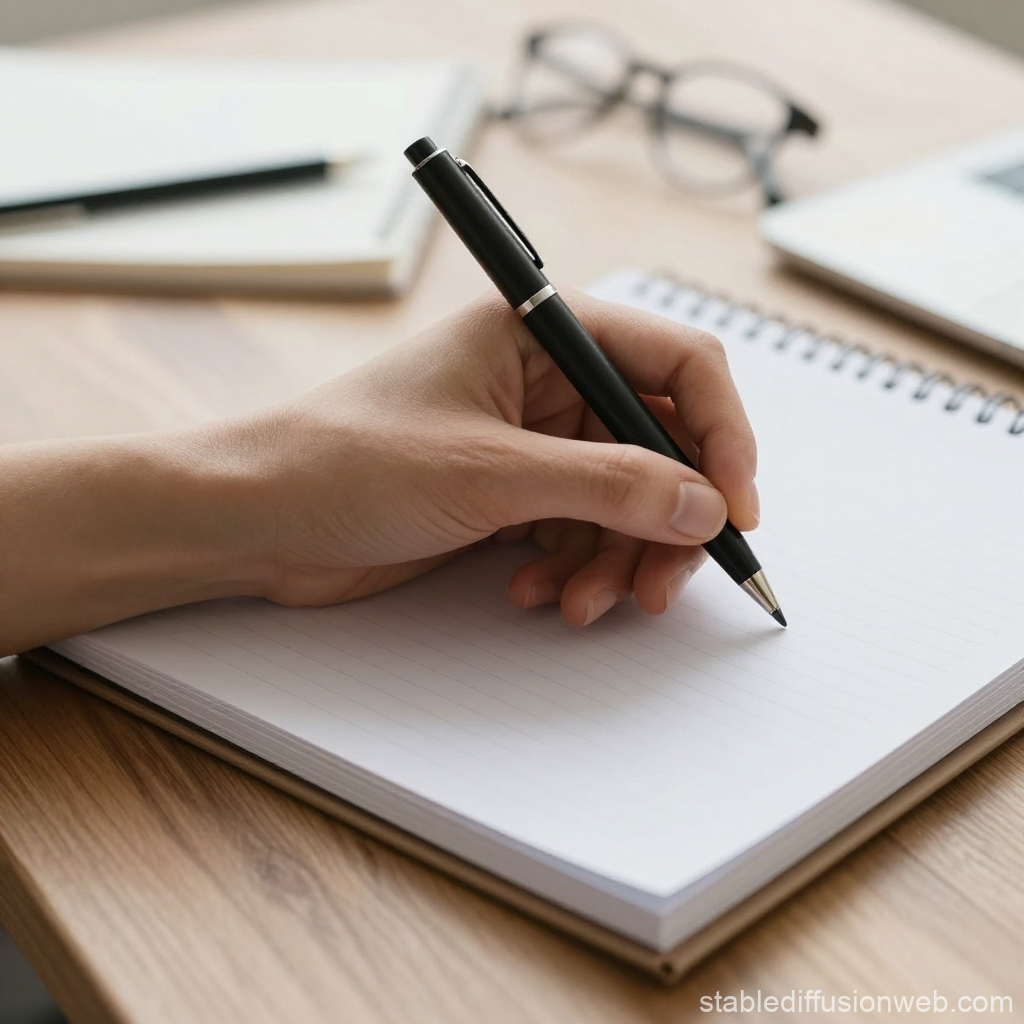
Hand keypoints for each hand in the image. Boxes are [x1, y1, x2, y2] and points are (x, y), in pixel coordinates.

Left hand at [245, 289, 757, 625]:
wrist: (256, 519)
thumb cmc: (345, 461)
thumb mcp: (488, 471)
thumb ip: (607, 484)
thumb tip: (706, 504)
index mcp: (541, 332)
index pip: (676, 364)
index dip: (720, 435)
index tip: (736, 508)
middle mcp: (544, 381)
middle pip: (657, 444)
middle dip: (667, 519)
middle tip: (661, 584)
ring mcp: (529, 442)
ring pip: (623, 500)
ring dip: (616, 558)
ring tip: (583, 604)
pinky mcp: (509, 495)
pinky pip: (579, 531)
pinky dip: (573, 569)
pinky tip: (536, 592)